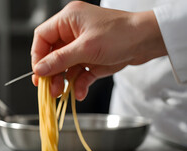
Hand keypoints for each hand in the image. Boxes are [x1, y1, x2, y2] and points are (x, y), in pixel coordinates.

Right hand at [31, 1, 166, 99]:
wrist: (149, 41)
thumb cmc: (121, 35)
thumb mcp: (85, 49)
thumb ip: (59, 61)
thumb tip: (38, 71)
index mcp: (68, 20)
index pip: (42, 37)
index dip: (37, 56)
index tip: (38, 73)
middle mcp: (73, 31)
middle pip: (52, 54)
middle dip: (50, 73)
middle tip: (48, 88)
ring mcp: (82, 46)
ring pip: (64, 66)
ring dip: (63, 81)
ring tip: (61, 94)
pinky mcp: (92, 59)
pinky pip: (78, 73)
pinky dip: (78, 83)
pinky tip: (80, 92)